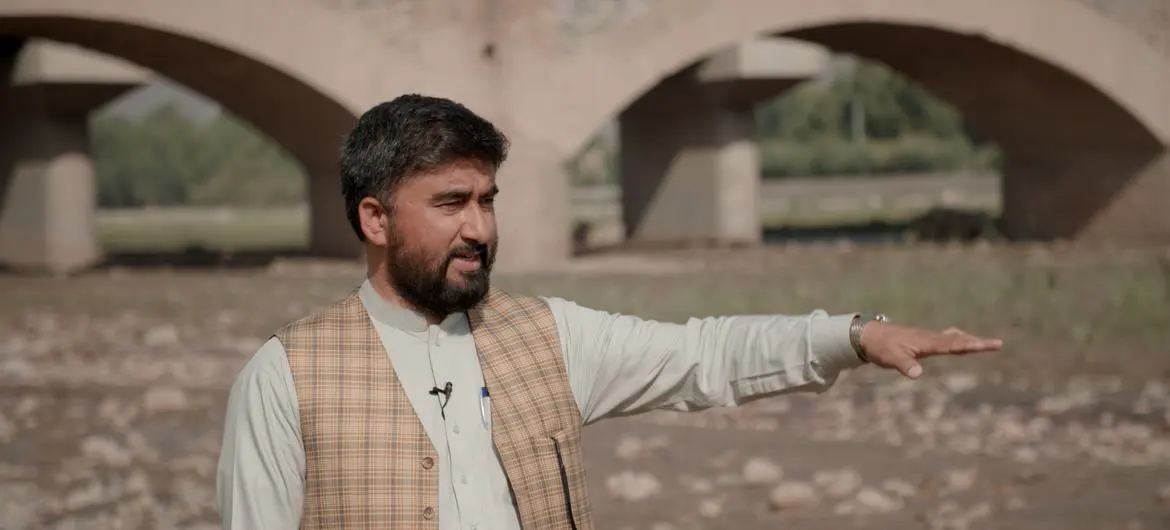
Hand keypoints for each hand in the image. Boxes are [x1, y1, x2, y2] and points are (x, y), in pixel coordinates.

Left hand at [858, 322, 1001, 378]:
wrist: (869, 334)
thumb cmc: (881, 347)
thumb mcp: (890, 358)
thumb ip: (905, 365)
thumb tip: (918, 374)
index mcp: (926, 342)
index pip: (952, 344)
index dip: (969, 345)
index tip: (984, 345)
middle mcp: (930, 338)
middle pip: (958, 340)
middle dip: (977, 342)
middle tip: (997, 344)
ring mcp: (927, 339)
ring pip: (953, 338)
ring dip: (969, 340)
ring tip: (985, 343)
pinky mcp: (923, 341)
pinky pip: (945, 339)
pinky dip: (958, 339)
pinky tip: (960, 338)